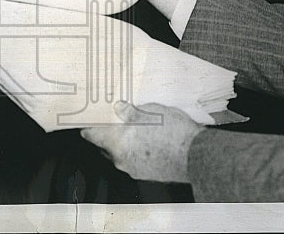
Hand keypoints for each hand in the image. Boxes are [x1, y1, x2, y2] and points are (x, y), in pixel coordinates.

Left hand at [80, 101, 201, 183]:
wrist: (197, 156)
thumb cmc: (173, 133)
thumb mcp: (149, 112)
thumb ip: (129, 111)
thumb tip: (119, 108)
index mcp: (117, 144)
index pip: (91, 135)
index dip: (87, 125)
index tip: (85, 119)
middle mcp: (122, 161)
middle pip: (105, 146)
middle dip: (108, 133)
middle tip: (114, 119)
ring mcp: (134, 170)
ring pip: (121, 154)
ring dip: (124, 143)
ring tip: (136, 128)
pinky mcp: (147, 175)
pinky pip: (134, 161)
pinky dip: (137, 151)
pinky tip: (148, 141)